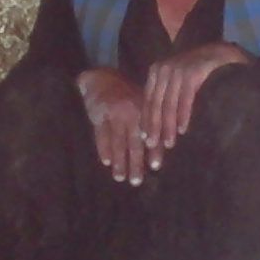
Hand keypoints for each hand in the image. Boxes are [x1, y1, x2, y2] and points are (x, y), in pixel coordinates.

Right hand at [76, 68, 149, 183]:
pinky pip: (101, 134)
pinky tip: (106, 162)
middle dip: (135, 162)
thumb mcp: (141, 102)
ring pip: (117, 141)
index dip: (154, 149)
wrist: (101, 78)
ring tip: (120, 177)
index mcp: (144, 108)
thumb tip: (161, 147)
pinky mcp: (98, 114)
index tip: (155, 167)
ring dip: (119, 161)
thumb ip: (150, 122)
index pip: (151, 132)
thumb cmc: (126, 95)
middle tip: (136, 181)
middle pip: (134, 141)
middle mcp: (131, 111)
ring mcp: (114, 113)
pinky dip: (103, 148)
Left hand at [139, 42, 251, 164]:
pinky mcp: (193, 71)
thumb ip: (166, 96)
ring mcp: (178, 69)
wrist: (223, 53)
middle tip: (153, 148)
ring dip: (168, 126)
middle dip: (154, 128)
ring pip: (169, 103)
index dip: (147, 122)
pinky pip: (185, 98)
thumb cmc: (199, 72)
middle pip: (155, 104)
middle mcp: (163, 69)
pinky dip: (183, 115)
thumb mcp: (177, 81)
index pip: (148, 101)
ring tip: (169, 144)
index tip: (146, 142)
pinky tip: (182, 130)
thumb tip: (156, 125)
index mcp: (156, 72)